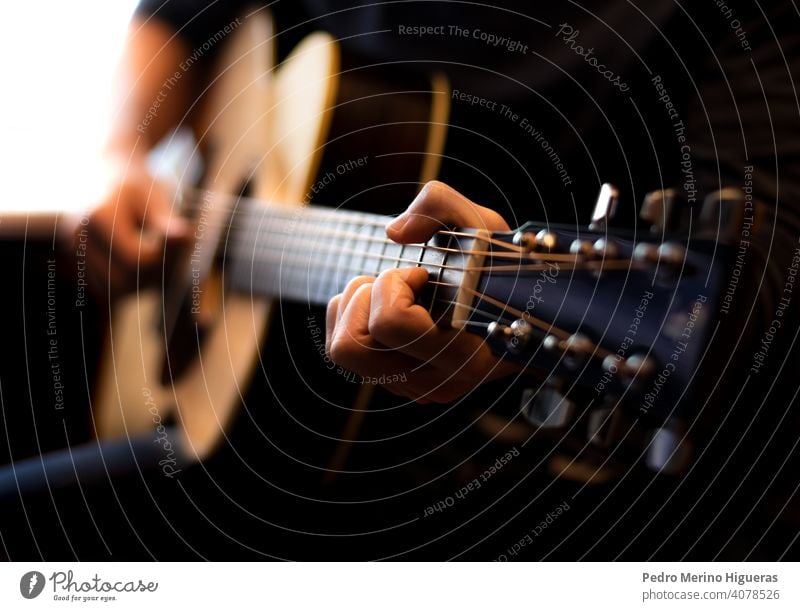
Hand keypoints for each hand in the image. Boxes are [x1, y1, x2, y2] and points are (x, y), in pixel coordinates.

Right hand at [80, 156, 188, 294]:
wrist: (104, 175)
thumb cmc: (136, 184)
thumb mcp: (154, 195)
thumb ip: (166, 219)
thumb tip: (184, 237)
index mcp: (98, 216)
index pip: (136, 260)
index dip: (164, 259)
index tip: (182, 242)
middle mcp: (80, 238)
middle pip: (123, 281)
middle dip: (155, 275)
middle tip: (176, 253)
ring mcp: (77, 253)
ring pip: (115, 290)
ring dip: (143, 282)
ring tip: (162, 255)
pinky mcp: (81, 264)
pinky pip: (110, 289)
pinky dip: (131, 282)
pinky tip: (146, 261)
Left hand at [325, 181, 517, 403]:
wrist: (520, 313)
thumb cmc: (499, 270)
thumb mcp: (482, 226)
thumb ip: (440, 206)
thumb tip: (395, 232)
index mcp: (461, 354)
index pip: (390, 323)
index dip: (396, 284)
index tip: (425, 274)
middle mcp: (432, 382)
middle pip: (350, 346)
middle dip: (365, 299)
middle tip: (399, 283)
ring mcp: (411, 388)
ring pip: (340, 349)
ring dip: (354, 308)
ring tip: (390, 293)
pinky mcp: (395, 384)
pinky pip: (341, 349)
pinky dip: (350, 317)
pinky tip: (384, 305)